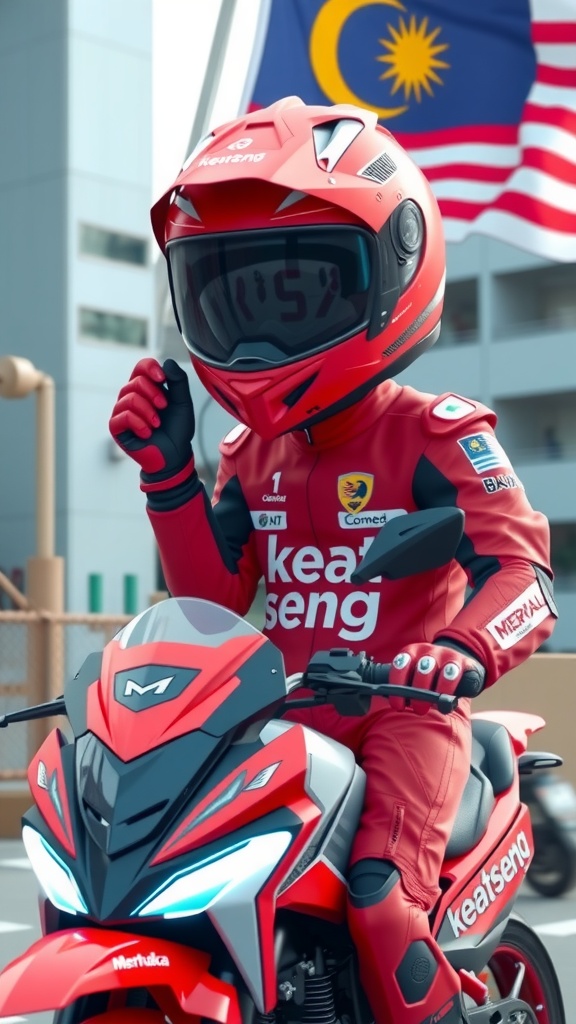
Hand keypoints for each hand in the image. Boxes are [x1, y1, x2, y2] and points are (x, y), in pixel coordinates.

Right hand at [109, 358, 194, 486]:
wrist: (174, 455)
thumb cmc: (177, 429)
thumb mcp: (183, 402)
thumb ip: (178, 381)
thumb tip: (167, 362)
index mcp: (146, 388)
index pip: (141, 366)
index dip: (150, 368)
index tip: (163, 379)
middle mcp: (131, 396)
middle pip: (136, 381)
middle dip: (154, 393)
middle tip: (164, 407)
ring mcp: (122, 411)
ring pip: (130, 398)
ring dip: (148, 411)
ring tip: (157, 424)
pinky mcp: (116, 427)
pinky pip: (124, 416)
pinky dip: (140, 424)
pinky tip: (148, 433)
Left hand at [388, 642, 484, 714]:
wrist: (455, 662)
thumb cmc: (429, 675)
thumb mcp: (413, 676)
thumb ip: (404, 687)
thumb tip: (395, 705)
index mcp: (411, 652)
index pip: (400, 665)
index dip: (397, 687)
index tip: (398, 705)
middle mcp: (427, 650)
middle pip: (420, 670)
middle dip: (418, 693)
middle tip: (418, 709)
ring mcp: (445, 654)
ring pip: (440, 672)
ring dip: (434, 692)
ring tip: (433, 706)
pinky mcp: (463, 661)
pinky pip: (455, 674)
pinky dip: (450, 689)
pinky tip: (448, 701)